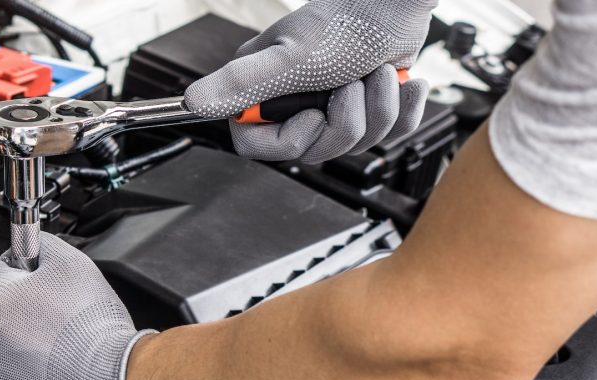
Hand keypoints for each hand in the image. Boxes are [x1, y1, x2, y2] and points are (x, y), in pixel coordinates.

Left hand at [0, 232, 161, 379]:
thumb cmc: (92, 329)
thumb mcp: (72, 263)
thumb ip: (41, 243)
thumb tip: (31, 243)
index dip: (21, 274)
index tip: (39, 284)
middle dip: (16, 311)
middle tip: (52, 318)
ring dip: (16, 345)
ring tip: (54, 347)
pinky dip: (21, 377)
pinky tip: (48, 371)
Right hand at [184, 0, 436, 162]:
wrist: (399, 1)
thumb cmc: (347, 20)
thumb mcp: (289, 58)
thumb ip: (239, 84)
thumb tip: (193, 102)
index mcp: (264, 88)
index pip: (258, 145)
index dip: (293, 138)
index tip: (313, 113)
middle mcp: (294, 98)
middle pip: (314, 148)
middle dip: (346, 120)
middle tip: (350, 83)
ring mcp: (332, 103)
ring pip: (355, 143)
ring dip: (379, 107)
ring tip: (378, 74)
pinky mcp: (367, 103)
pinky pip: (387, 133)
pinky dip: (403, 108)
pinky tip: (402, 81)